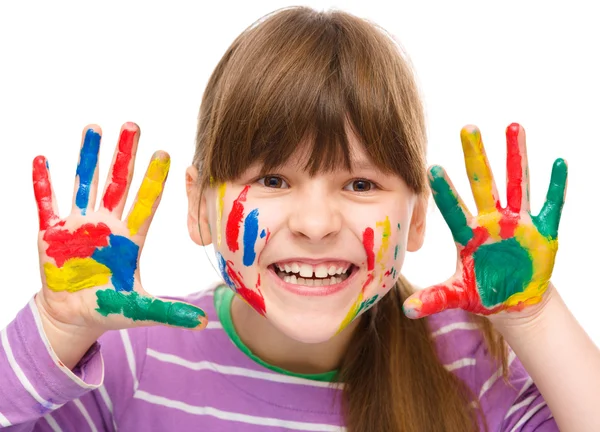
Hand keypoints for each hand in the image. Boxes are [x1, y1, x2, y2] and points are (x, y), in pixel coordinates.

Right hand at [33, 123, 206, 337]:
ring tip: (94, 128)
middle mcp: (107, 224)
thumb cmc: (109, 308)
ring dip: (88, 158)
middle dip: (125, 156)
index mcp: (130, 238)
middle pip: (118, 183)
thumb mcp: (140, 310)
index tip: (165, 154)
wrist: (74, 316)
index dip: (154, 180)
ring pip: (85, 184)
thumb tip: (202, 322)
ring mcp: (79, 225)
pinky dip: (43, 184)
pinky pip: (46, 203)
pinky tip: (42, 159)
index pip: (145, 202)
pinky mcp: (51, 233)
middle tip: (133, 126)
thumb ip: (169, 312)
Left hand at [403, 123, 566, 318]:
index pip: (452, 208)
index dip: (444, 191)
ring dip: (516, 156)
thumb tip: (406, 310)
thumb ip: (434, 298)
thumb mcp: (457, 295)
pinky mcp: (543, 230)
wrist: (512, 299)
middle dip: (476, 156)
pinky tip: (560, 161)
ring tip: (513, 125)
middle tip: (467, 127)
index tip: (430, 168)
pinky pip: (551, 205)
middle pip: (482, 183)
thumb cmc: (481, 291)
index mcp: (467, 235)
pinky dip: (557, 185)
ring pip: (516, 183)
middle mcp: (490, 221)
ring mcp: (517, 222)